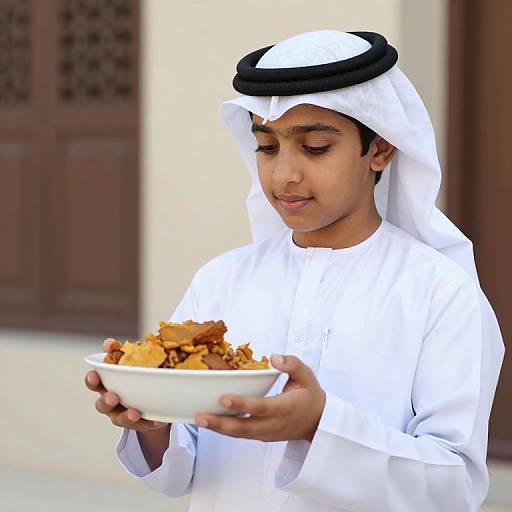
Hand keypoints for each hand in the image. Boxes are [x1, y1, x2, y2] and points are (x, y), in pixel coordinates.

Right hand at [85, 338, 167, 431]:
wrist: (151, 401)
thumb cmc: (135, 378)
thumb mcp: (129, 364)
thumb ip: (118, 353)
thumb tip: (107, 342)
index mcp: (107, 386)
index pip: (94, 383)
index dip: (92, 380)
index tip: (93, 374)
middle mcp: (111, 403)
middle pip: (102, 405)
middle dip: (106, 401)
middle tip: (113, 397)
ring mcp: (123, 416)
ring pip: (120, 419)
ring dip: (126, 416)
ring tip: (135, 412)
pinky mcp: (139, 424)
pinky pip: (143, 425)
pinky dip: (148, 422)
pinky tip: (156, 420)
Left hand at [195, 355, 325, 441]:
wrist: (318, 422)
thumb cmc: (310, 395)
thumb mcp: (307, 375)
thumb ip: (292, 364)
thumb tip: (274, 357)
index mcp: (286, 407)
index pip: (262, 407)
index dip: (243, 404)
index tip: (224, 398)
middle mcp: (274, 424)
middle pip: (245, 428)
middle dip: (221, 424)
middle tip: (200, 417)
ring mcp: (267, 433)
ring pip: (240, 434)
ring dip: (219, 428)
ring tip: (198, 420)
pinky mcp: (261, 436)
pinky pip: (241, 435)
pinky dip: (225, 430)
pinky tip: (210, 421)